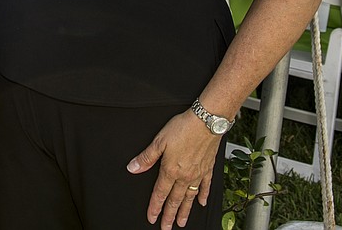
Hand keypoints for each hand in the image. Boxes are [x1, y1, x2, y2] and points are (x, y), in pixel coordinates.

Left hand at [127, 111, 220, 228]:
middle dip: (169, 215)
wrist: (207, 122)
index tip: (152, 217)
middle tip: (166, 227)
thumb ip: (146, 157)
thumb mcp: (159, 141)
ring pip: (190, 198)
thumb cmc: (183, 128)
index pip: (160, 193)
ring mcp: (198, 174)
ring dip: (185, 211)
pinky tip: (201, 202)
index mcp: (171, 170)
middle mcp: (185, 176)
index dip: (155, 207)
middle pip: (175, 200)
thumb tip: (133, 168)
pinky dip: (203, 195)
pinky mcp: (208, 168)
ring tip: (181, 222)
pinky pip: (205, 187)